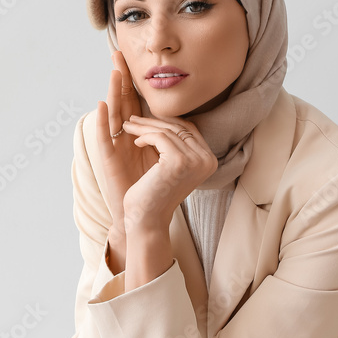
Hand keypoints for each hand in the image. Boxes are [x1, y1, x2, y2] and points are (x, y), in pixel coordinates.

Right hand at [95, 51, 158, 235]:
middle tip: (118, 52)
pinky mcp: (107, 159)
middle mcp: (123, 137)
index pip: (136, 102)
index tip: (135, 58)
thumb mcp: (168, 157)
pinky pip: (103, 136)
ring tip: (114, 70)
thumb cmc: (155, 189)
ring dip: (113, 91)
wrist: (143, 216)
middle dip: (121, 77)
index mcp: (137, 135)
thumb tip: (184, 120)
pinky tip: (101, 104)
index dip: (134, 82)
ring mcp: (114, 146)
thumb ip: (170, 138)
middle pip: (122, 101)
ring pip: (113, 112)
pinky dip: (101, 120)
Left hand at [120, 114, 217, 230]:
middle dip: (153, 121)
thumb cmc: (155, 193)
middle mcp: (207, 160)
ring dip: (144, 126)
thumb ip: (178, 145)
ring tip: (128, 126)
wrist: (147, 219)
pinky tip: (135, 142)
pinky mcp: (179, 161)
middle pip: (179, 127)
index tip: (147, 119)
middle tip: (132, 118)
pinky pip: (159, 136)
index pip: (189, 129)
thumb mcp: (172, 166)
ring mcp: (195, 160)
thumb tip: (169, 118)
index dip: (167, 121)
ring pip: (167, 130)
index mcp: (209, 161)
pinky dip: (144, 136)